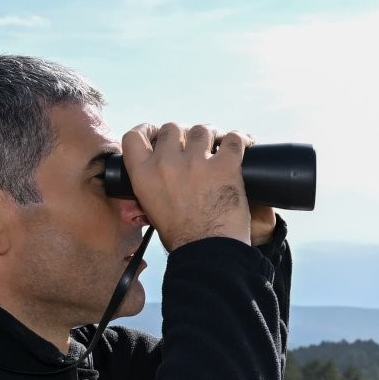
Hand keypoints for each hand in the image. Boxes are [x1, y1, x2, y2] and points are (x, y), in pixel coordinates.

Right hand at [120, 123, 252, 249]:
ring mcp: (196, 162)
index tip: (157, 132)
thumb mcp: (152, 210)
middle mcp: (166, 163)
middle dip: (184, 134)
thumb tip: (152, 182)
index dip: (147, 130)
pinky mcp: (225, 166)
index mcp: (143, 175)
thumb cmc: (182, 237)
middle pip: (172, 128)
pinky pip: (233, 139)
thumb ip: (150, 189)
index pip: (134, 137)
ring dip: (212, 135)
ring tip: (219, 144)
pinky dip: (240, 138)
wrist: (208, 251)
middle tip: (195, 144)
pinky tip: (245, 143)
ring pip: (202, 130)